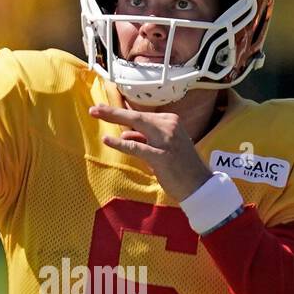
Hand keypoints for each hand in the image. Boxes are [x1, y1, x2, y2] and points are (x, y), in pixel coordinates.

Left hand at [88, 104, 211, 200]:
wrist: (200, 185)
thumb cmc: (180, 166)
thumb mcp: (163, 146)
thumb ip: (145, 138)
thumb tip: (126, 133)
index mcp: (171, 122)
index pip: (141, 116)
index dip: (121, 112)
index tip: (103, 108)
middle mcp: (170, 126)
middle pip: (136, 116)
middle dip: (113, 112)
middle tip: (94, 109)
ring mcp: (166, 141)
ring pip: (136, 125)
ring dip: (114, 118)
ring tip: (95, 115)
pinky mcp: (162, 156)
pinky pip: (137, 147)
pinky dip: (121, 143)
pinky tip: (107, 139)